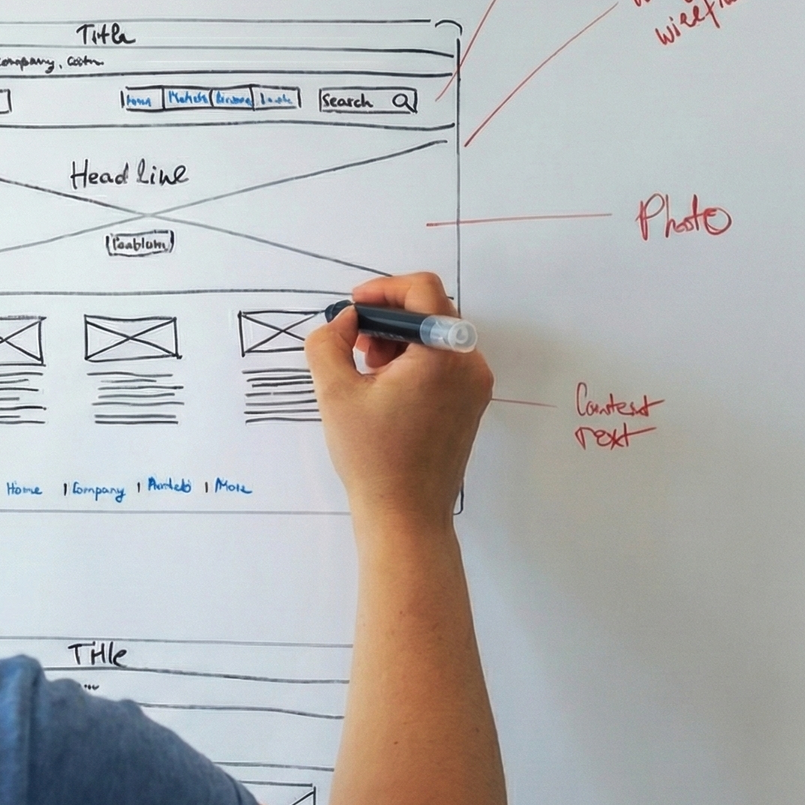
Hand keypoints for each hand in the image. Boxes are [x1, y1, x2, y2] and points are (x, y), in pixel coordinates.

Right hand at [305, 273, 492, 528]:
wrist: (405, 514)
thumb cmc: (371, 455)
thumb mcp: (335, 392)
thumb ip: (329, 342)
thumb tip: (344, 320)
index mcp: (443, 355)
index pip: (422, 290)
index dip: (383, 289)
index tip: (353, 309)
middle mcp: (470, 364)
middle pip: (431, 311)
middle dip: (387, 319)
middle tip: (354, 346)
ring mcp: (475, 385)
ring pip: (436, 337)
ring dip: (398, 341)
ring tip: (366, 372)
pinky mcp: (471, 404)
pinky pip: (443, 363)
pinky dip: (413, 362)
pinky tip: (384, 389)